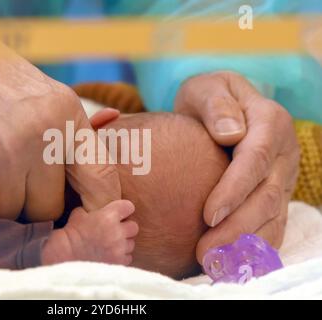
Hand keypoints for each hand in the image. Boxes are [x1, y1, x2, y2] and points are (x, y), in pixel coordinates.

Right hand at [0, 7, 120, 219]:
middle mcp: (42, 133)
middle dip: (29, 204)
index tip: (86, 220)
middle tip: (10, 178)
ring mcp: (4, 150)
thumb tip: (110, 126)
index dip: (99, 208)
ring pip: (7, 212)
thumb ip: (74, 128)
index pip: (101, 178)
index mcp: (68, 115)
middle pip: (48, 207)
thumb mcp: (47, 95)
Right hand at [42, 200, 138, 264]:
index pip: (129, 207)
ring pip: (131, 243)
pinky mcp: (117, 262)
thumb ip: (94, 209)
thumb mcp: (80, 213)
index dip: (124, 209)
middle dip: (126, 228)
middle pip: (134, 227)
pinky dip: (121, 256)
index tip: (120, 213)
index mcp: (109, 216)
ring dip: (124, 243)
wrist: (65, 254)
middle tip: (117, 230)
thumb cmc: (71, 232)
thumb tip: (98, 208)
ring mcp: (119, 248)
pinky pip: (128, 257)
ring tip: (112, 244)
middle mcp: (117, 232)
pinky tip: (111, 254)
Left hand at [174, 71, 299, 262]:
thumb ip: (217, 105)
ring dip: (244, 243)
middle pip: (266, 195)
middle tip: (204, 251)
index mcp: (270, 122)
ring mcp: (283, 177)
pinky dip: (254, 246)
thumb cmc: (207, 99)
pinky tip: (231, 261)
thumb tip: (231, 134)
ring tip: (212, 262)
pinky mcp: (276, 195)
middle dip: (236, 227)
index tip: (208, 215)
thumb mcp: (206, 89)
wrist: (218, 109)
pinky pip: (272, 225)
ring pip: (272, 216)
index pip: (257, 158)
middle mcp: (283, 152)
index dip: (235, 190)